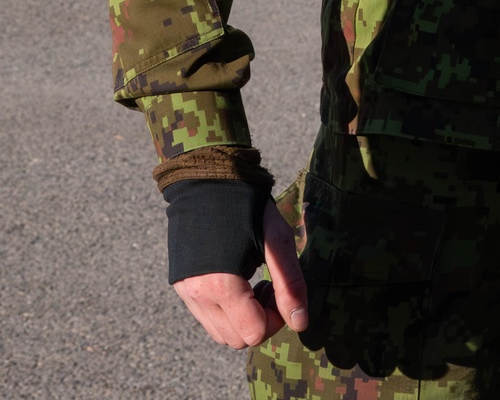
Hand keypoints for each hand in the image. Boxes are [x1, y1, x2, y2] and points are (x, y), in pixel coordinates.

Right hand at [173, 198, 308, 347]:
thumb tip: (300, 324)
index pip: (254, 334)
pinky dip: (226, 310)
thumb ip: (289, 283)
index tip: (279, 291)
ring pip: (220, 333)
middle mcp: (198, 295)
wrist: (207, 177)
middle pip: (236, 339)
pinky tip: (236, 278)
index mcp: (222, 285)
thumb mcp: (276, 239)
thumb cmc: (247, 205)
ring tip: (253, 282)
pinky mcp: (181, 284)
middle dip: (260, 321)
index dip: (275, 320)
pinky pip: (206, 317)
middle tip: (268, 286)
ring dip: (242, 319)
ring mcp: (185, 292)